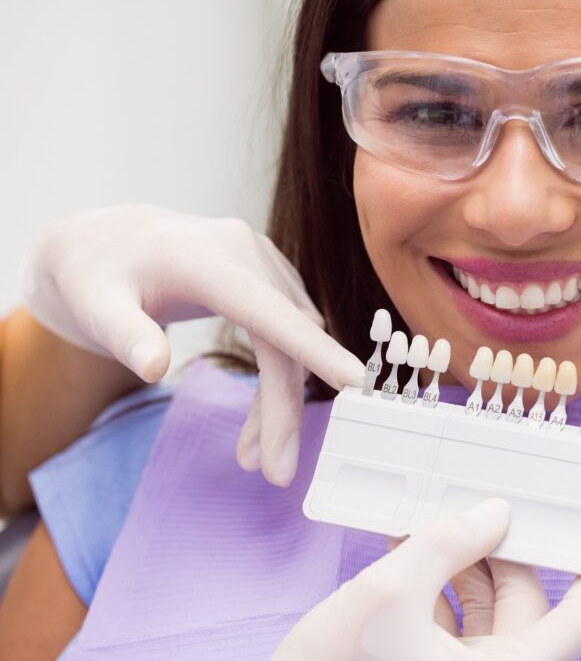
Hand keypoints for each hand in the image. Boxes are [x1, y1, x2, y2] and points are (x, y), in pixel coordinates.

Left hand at [22, 204, 365, 485]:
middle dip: (283, 409)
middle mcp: (245, 254)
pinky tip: (259, 417)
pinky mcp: (269, 278)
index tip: (354, 382)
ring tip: (251, 455)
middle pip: (284, 341)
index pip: (269, 311)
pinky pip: (287, 334)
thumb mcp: (92, 305)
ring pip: (291, 343)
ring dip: (279, 401)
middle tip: (276, 471)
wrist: (107, 241)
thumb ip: (124, 335)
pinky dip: (278, 379)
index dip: (314, 349)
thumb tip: (152, 370)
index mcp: (205, 259)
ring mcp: (262, 263)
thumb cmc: (94, 274)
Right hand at [273, 498, 580, 660]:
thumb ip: (444, 544)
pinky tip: (410, 543)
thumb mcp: (388, 596)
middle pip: (525, 601)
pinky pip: (446, 616)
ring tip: (438, 515)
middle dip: (503, 547)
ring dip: (461, 558)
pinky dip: (433, 579)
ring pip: (483, 606)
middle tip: (486, 500)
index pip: (580, 617)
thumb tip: (492, 512)